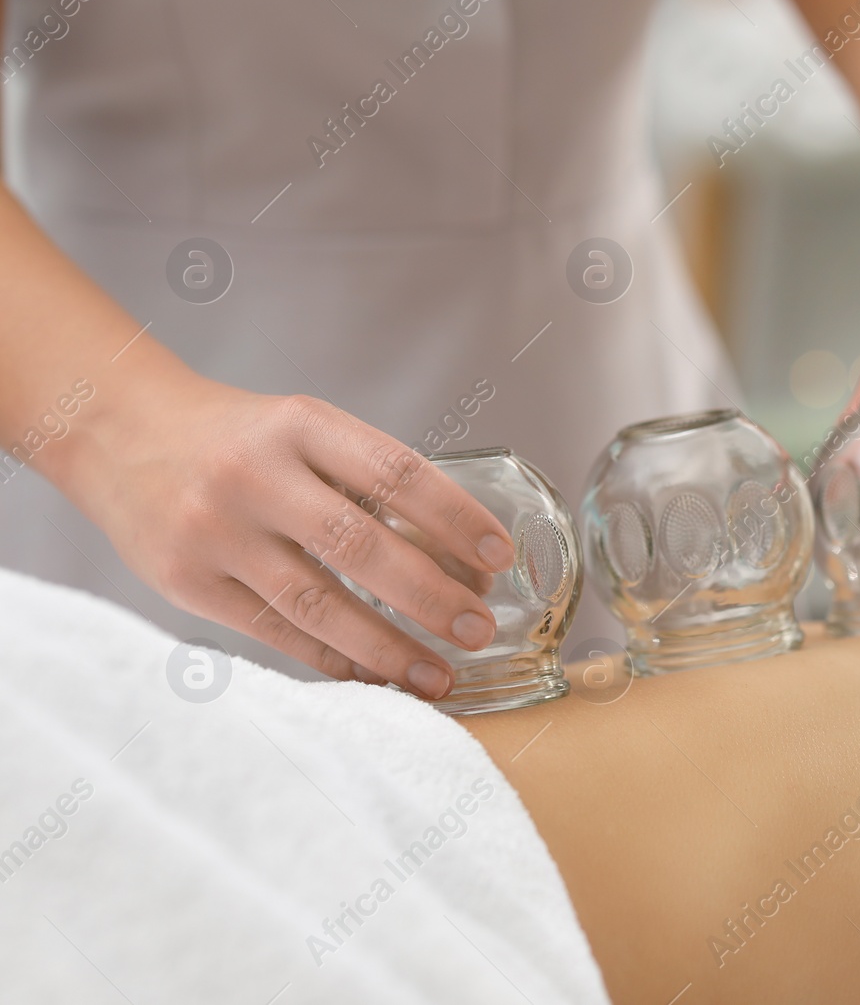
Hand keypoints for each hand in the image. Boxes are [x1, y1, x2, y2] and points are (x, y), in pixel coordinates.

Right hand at [56, 367, 515, 698]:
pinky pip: (274, 631)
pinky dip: (332, 659)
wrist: (117, 432)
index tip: (499, 556)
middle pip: (358, 545)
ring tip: (438, 677)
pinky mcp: (184, 582)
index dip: (454, 517)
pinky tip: (375, 677)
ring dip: (387, 648)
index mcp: (300, 425)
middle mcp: (254, 475)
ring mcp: (214, 531)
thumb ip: (367, 480)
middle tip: (479, 629)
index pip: (395, 472)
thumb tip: (460, 563)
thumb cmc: (239, 438)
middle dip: (430, 595)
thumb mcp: (303, 429)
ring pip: (316, 603)